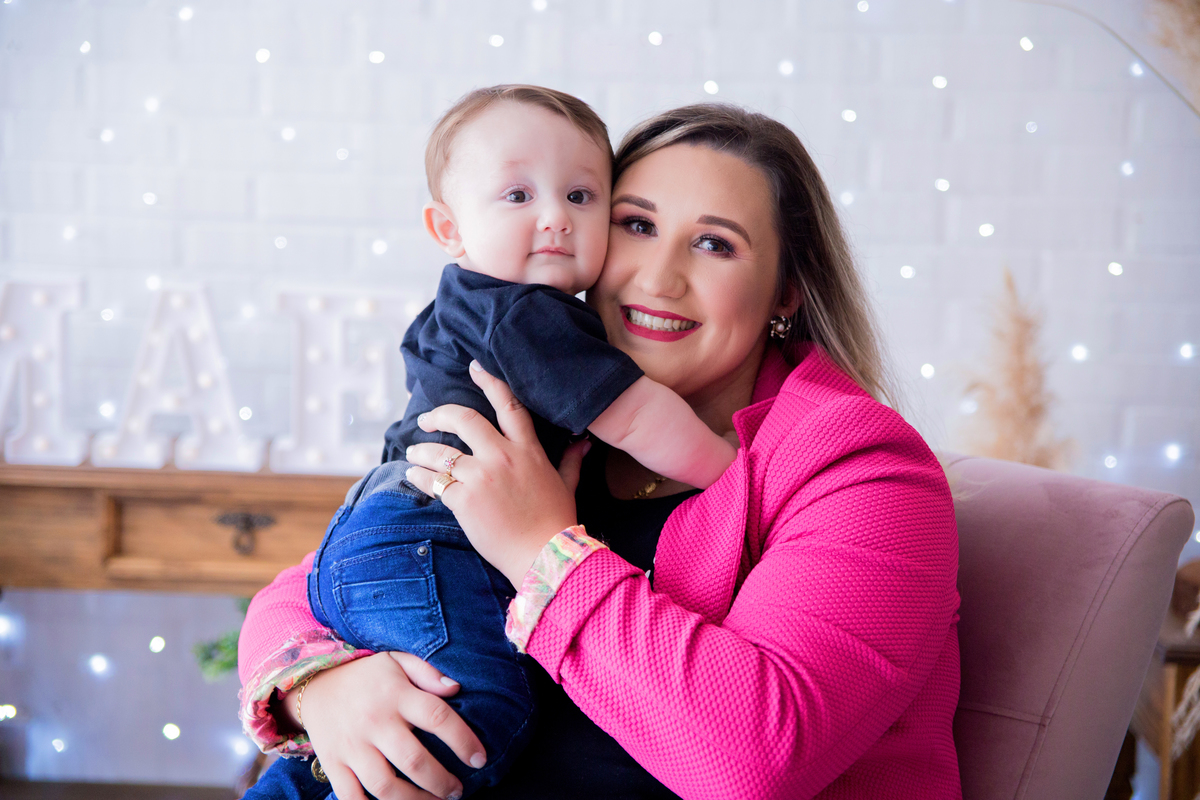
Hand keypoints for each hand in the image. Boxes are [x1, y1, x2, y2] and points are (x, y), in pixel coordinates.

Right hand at [288, 652, 485, 799]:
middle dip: (442, 782)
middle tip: (458, 791)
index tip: (480, 758)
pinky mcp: (333, 764)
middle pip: (414, 760)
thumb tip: (456, 688)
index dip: (463, 740)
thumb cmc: (366, 676)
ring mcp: (352, 746)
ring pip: (385, 786)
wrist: (313, 684)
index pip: (437, 717)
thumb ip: (428, 674)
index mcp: (395, 695)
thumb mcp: (397, 661)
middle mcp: (374, 722)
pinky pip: (351, 797)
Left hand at [404, 360, 586, 587]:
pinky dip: (419, 476)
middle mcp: (502, 457)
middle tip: (426, 420)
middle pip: (464, 419)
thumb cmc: (556, 522)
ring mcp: (481, 477)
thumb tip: (583, 443)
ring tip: (414, 453)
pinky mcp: (464, 499)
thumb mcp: (566, 485)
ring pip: (441, 451)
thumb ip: (570, 460)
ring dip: (422, 450)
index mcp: (527, 450)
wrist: (543, 556)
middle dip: (439, 415)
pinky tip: (414, 475)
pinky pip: (433, 481)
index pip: (508, 405)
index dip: (490, 382)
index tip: (474, 368)